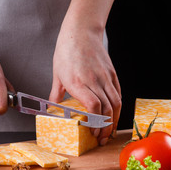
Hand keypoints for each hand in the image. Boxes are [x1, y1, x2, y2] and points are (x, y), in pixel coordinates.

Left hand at [49, 27, 121, 144]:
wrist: (81, 31)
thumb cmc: (66, 50)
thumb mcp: (57, 73)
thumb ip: (56, 93)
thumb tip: (52, 108)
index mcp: (77, 81)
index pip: (93, 105)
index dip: (96, 122)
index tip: (92, 132)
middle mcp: (94, 80)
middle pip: (107, 108)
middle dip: (106, 127)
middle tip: (101, 138)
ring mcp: (105, 76)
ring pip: (116, 102)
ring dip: (114, 120)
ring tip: (109, 130)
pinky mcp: (112, 73)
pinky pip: (118, 93)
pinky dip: (117, 107)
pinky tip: (113, 114)